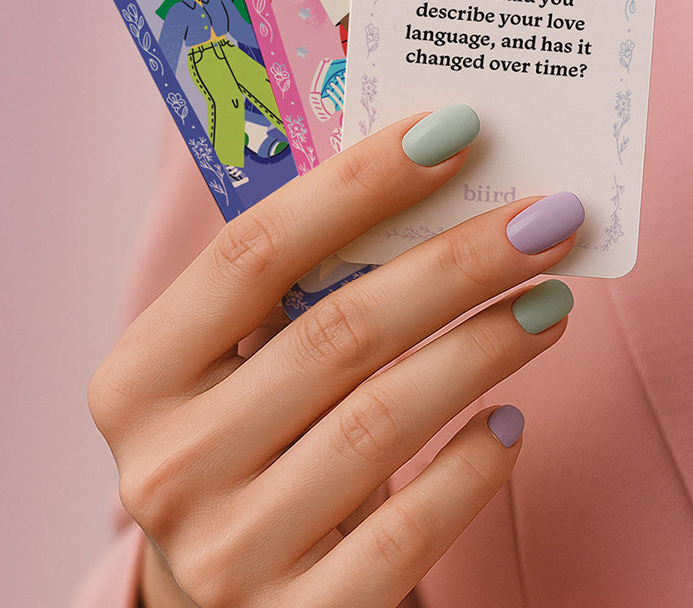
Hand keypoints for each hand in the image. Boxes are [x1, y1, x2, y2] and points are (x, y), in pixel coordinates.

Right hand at [88, 107, 582, 607]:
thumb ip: (294, 293)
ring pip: (385, 420)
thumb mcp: (236, 369)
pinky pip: (408, 532)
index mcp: (140, 377)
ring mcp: (230, 552)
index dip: (358, 183)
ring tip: (553, 302)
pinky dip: (471, 469)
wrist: (221, 606)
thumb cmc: (246, 446)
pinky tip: (510, 422)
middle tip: (549, 218)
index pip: (252, 253)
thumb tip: (425, 184)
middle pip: (339, 330)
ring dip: (487, 347)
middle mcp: (169, 465)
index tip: (455, 132)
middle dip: (459, 261)